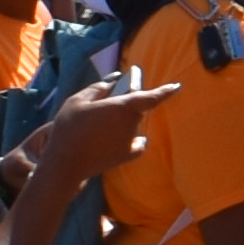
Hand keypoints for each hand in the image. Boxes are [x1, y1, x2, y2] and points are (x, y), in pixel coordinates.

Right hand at [27, 71, 176, 177]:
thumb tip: (113, 81)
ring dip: (124, 121)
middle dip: (129, 104)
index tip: (177, 86)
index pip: (150, 97)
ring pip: (134, 125)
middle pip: (138, 109)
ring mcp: (131, 141)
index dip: (165, 91)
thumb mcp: (78, 101)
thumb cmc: (70, 127)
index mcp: (122, 107)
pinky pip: (137, 144)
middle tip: (108, 103)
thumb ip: (98, 89)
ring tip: (100, 124)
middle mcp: (132, 124)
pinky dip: (134, 139)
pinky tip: (124, 138)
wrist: (66, 163)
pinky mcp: (127, 156)